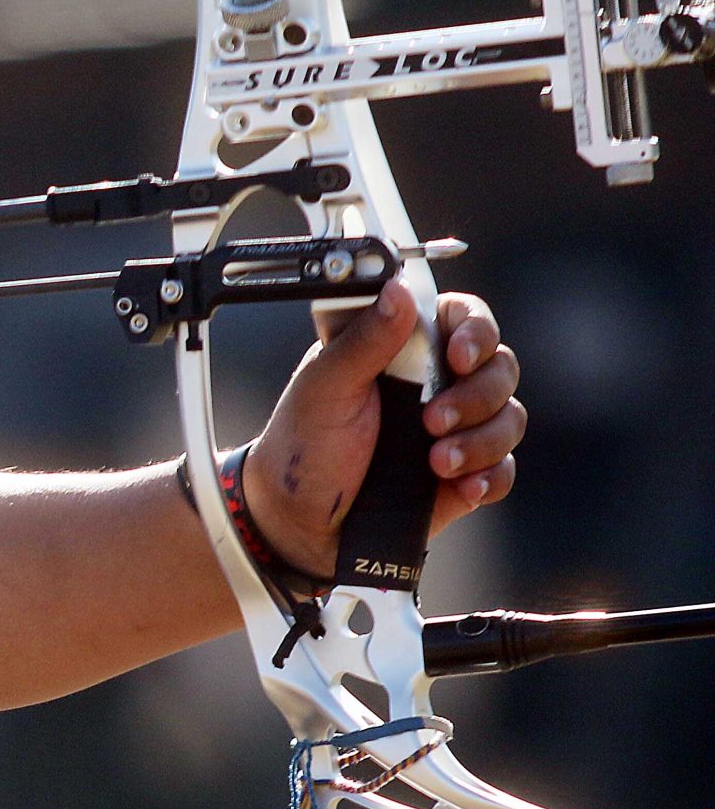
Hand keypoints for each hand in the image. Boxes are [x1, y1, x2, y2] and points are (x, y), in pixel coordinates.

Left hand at [240, 283, 524, 577]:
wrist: (299, 519)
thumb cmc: (304, 443)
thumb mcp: (324, 387)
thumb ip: (364, 339)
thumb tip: (398, 290)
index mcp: (405, 347)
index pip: (464, 318)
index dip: (475, 332)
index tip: (456, 357)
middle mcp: (438, 381)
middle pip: (501, 366)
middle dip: (477, 395)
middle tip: (430, 421)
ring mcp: (456, 428)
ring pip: (510, 418)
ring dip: (481, 440)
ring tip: (436, 462)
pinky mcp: (464, 473)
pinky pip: (504, 469)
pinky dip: (490, 477)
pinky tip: (462, 487)